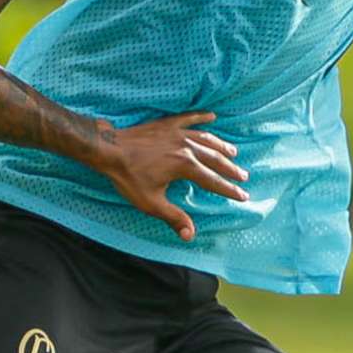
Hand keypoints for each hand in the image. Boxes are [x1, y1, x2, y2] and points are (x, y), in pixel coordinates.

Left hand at [94, 112, 248, 241]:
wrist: (109, 149)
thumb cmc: (128, 177)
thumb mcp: (150, 203)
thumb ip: (173, 217)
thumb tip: (190, 236)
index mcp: (185, 167)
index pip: (213, 181)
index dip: (229, 190)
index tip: (243, 196)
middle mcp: (186, 148)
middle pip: (215, 159)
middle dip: (231, 169)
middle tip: (244, 177)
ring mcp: (177, 133)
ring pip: (206, 139)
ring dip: (221, 146)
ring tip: (233, 152)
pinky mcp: (166, 124)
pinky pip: (189, 118)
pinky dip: (201, 117)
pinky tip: (212, 116)